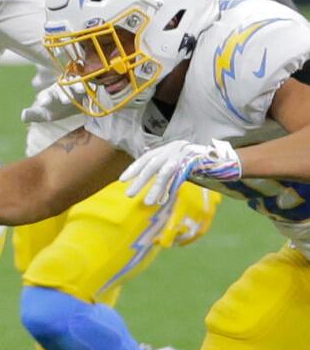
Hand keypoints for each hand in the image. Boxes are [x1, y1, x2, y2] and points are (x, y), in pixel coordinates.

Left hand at [21, 82, 84, 124]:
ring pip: (75, 84)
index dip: (44, 98)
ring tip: (81, 91)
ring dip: (78, 86)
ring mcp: (73, 86)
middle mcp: (61, 88)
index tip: (43, 103)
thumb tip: (23, 115)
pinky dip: (90, 84)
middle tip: (65, 102)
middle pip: (62, 89)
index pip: (45, 95)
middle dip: (63, 94)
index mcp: (48, 94)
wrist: (69, 107)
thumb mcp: (43, 114)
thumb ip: (33, 114)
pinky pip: (88, 84)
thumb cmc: (53, 109)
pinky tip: (94, 88)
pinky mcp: (86, 87)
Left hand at [121, 139, 240, 205]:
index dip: (135, 167)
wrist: (226, 162)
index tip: (123, 179)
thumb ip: (165, 165)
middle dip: (139, 179)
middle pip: (152, 163)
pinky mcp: (192, 162)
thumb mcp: (180, 163)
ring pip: (163, 171)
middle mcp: (175, 147)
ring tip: (146, 202)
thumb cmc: (201, 165)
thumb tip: (147, 166)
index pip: (148, 157)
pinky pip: (176, 177)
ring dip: (153, 188)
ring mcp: (184, 153)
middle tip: (128, 193)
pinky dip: (167, 188)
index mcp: (170, 147)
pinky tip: (161, 199)